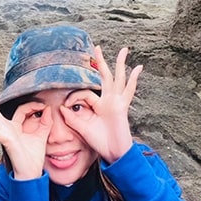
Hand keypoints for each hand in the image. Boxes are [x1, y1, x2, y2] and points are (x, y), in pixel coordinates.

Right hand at [0, 77, 47, 179]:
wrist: (31, 174)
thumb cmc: (33, 158)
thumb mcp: (42, 135)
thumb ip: (45, 121)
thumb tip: (48, 108)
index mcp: (12, 128)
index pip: (19, 110)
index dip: (33, 106)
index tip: (44, 106)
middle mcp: (5, 130)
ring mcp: (3, 135)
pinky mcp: (5, 140)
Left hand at [64, 44, 140, 163]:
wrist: (113, 152)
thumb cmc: (99, 143)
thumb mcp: (82, 129)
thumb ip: (72, 119)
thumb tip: (62, 108)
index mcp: (97, 106)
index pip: (85, 93)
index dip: (74, 97)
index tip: (65, 105)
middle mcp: (107, 101)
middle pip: (104, 77)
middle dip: (100, 62)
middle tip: (96, 47)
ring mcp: (116, 102)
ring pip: (118, 78)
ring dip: (120, 64)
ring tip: (124, 50)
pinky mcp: (122, 107)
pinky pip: (129, 91)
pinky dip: (134, 80)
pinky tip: (138, 68)